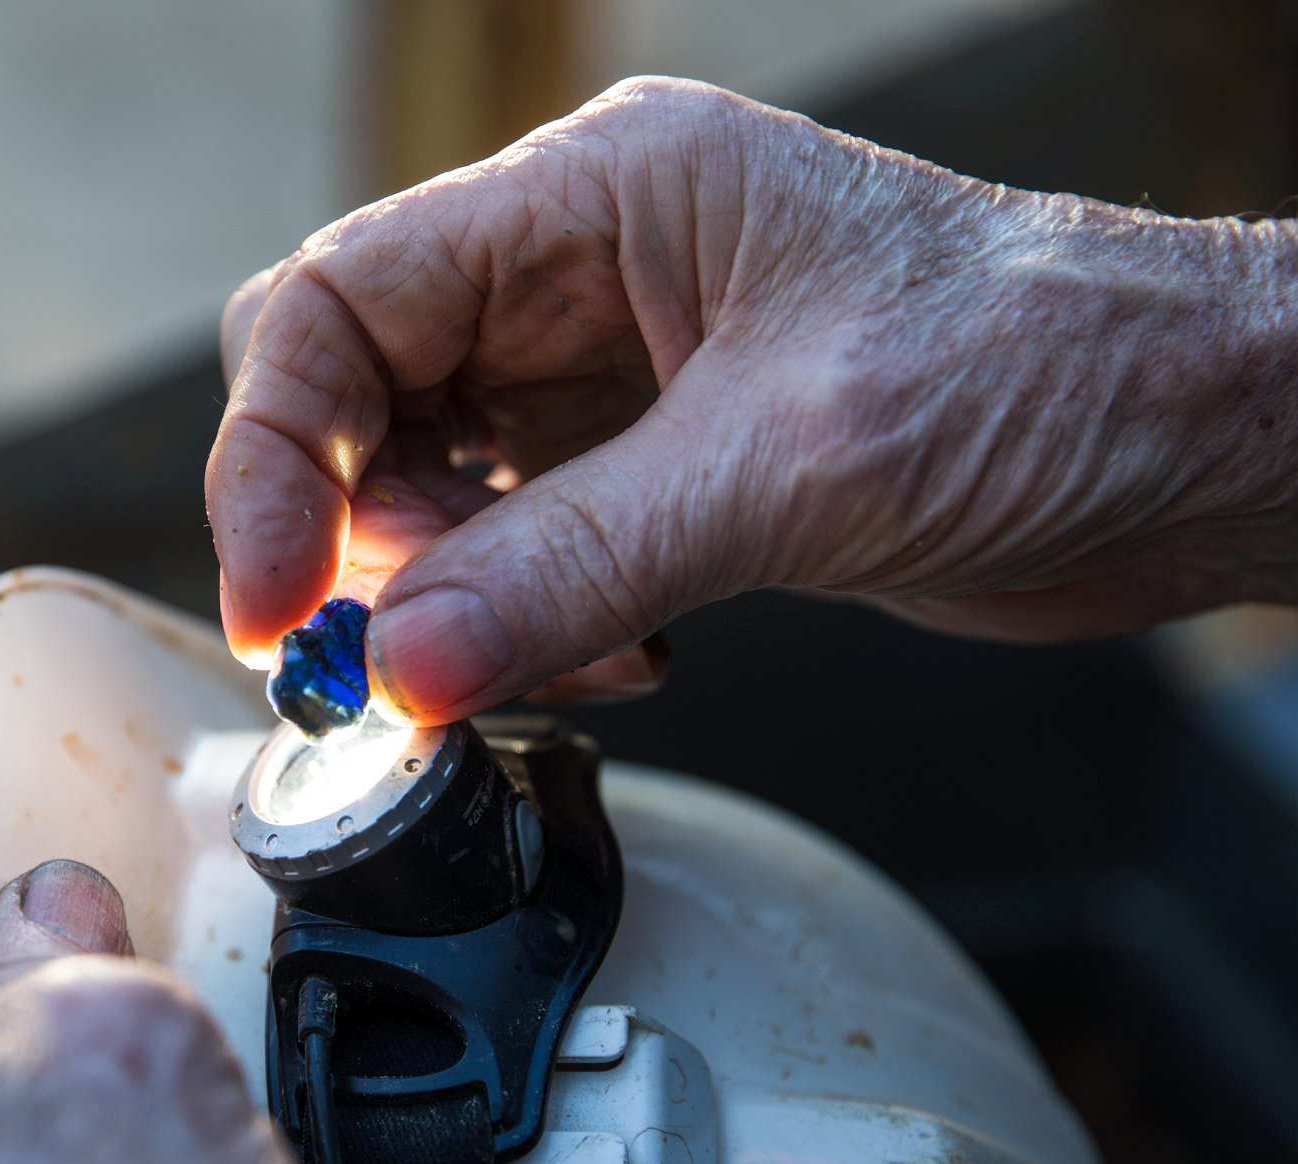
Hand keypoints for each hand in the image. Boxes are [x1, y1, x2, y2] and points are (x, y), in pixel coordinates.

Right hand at [207, 77, 1297, 722]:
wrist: (1187, 443)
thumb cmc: (1046, 368)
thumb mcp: (793, 462)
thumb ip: (579, 566)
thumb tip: (407, 668)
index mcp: (597, 197)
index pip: (346, 298)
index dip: (275, 451)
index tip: (278, 599)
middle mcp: (579, 275)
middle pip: (356, 395)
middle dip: (354, 536)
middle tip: (389, 659)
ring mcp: (607, 376)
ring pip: (426, 489)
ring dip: (447, 600)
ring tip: (559, 655)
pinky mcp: (647, 470)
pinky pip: (511, 553)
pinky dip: (524, 625)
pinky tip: (623, 654)